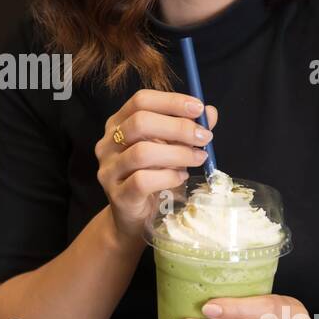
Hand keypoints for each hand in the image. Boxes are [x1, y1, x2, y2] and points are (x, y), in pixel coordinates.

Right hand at [95, 89, 218, 244]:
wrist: (135, 218)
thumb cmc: (154, 177)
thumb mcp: (172, 149)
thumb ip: (187, 130)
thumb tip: (210, 113)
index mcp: (119, 124)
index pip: (141, 100)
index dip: (171, 101)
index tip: (198, 109)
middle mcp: (108, 144)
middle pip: (140, 122)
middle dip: (178, 127)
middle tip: (204, 137)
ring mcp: (109, 170)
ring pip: (142, 152)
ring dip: (178, 153)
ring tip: (198, 158)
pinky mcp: (117, 195)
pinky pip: (143, 180)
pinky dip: (168, 177)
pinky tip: (180, 177)